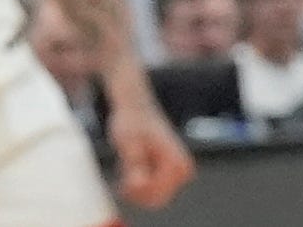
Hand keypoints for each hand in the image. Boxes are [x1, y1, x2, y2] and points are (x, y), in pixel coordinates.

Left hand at [108, 81, 190, 208]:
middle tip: (118, 183)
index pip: (157, 194)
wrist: (135, 106)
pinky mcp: (172, 172)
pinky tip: (128, 173)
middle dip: (137, 194)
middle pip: (158, 198)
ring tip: (123, 172)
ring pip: (155, 194)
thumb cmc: (131, 120)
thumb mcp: (127, 142)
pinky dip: (140, 184)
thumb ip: (135, 164)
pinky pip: (155, 187)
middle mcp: (184, 170)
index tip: (119, 186)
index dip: (136, 194)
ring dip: (137, 189)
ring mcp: (180, 172)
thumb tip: (140, 185)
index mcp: (178, 164)